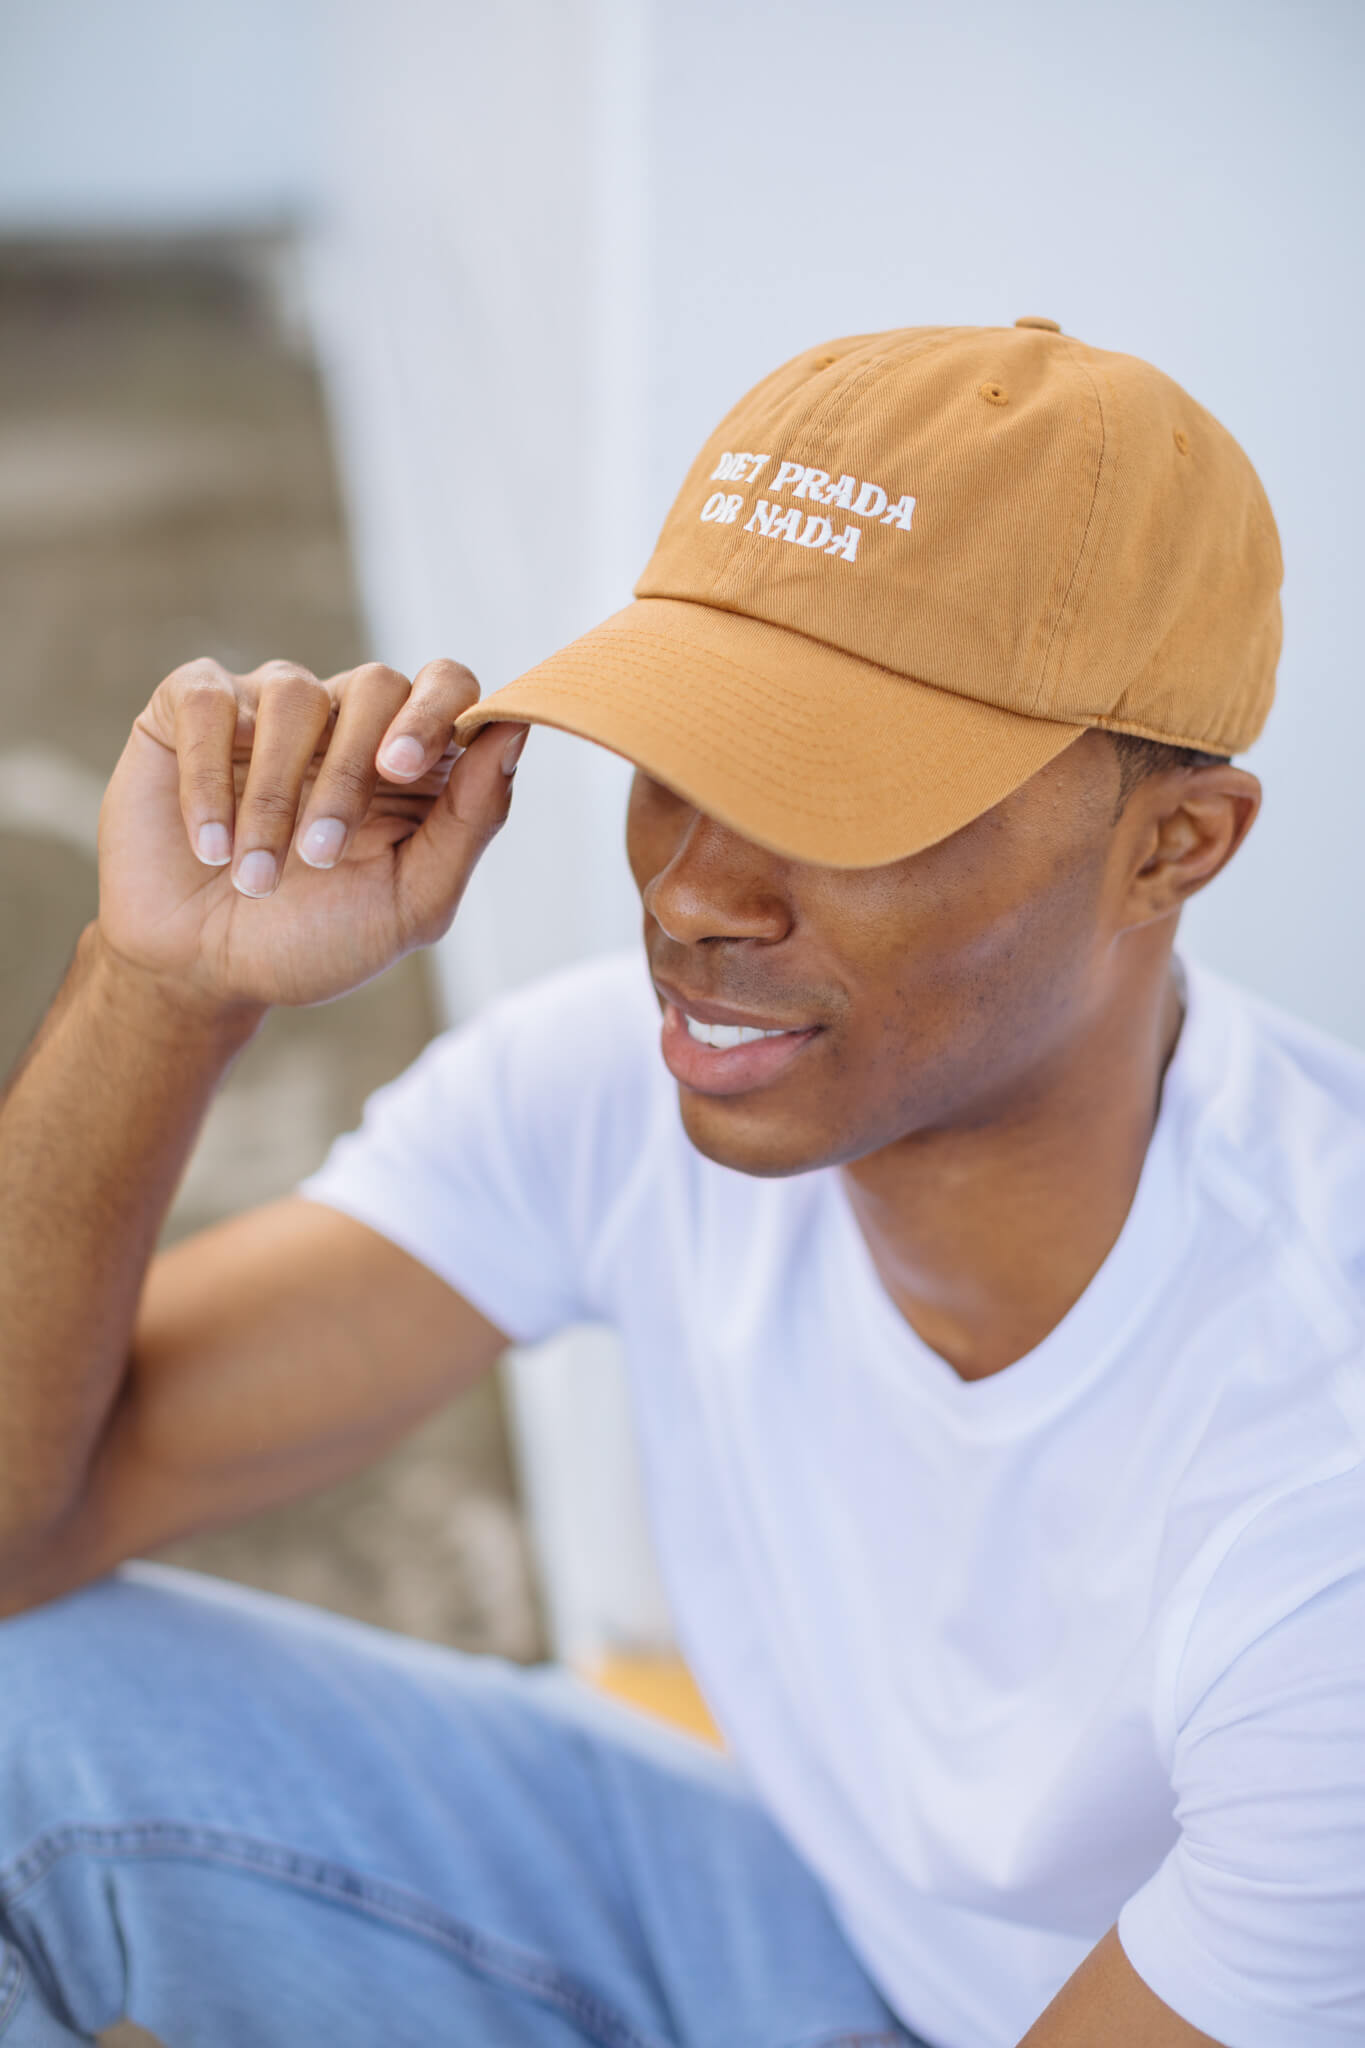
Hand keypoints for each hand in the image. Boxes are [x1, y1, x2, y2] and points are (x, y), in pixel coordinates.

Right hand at [96, 655, 527, 1010]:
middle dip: (347, 776)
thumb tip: (515, 730)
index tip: (399, 769)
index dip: (434, 712)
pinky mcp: (192, 708)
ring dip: (273, 798)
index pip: (448, 686)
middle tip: (320, 853)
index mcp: (412, 761)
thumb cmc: (314, 940)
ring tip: (254, 878)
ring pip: (293, 695)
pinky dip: (208, 778)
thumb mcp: (411, 902)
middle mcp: (346, 719)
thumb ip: (471, 821)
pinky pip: (208, 702)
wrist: (202, 973)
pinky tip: (210, 843)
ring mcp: (268, 706)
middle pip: (377, 684)